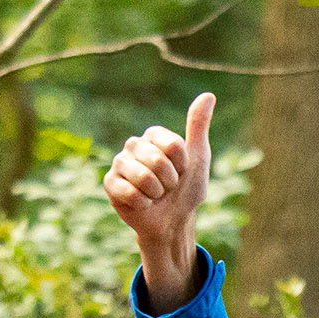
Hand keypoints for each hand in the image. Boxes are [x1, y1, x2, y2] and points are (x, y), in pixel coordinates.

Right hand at [103, 90, 213, 314]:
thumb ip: (198, 126)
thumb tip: (208, 95)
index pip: (173, 145)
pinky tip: (142, 204)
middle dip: (169, 181)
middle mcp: (134, 145)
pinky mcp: (110, 183)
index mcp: (154, 135)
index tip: (181, 171)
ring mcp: (120, 163)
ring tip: (155, 195)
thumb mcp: (198, 158)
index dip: (182, 165)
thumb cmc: (186, 190)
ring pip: (142, 176)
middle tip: (167, 187)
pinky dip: (141, 203)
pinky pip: (127, 191)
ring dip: (156, 193)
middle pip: (157, 160)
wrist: (172, 222)